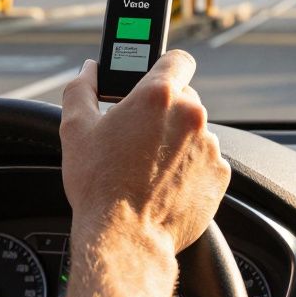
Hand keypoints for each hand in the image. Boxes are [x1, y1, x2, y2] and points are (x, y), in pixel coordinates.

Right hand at [60, 51, 230, 254]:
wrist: (125, 237)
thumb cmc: (99, 184)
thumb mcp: (75, 130)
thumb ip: (81, 88)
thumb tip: (88, 71)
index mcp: (158, 95)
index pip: (178, 59)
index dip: (165, 66)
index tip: (154, 79)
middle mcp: (191, 115)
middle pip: (184, 97)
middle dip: (164, 111)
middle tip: (137, 134)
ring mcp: (209, 146)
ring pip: (194, 131)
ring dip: (177, 141)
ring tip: (148, 166)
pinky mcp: (220, 175)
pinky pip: (206, 161)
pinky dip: (189, 168)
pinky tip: (163, 183)